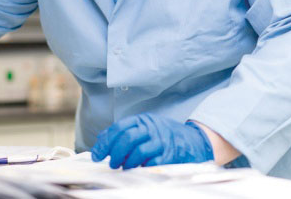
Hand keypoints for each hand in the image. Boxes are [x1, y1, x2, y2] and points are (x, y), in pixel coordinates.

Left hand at [91, 113, 213, 169]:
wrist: (194, 141)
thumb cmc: (164, 136)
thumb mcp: (145, 128)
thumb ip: (125, 132)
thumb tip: (101, 140)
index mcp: (143, 120)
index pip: (119, 128)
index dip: (105, 142)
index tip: (97, 154)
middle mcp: (152, 129)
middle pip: (127, 138)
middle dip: (114, 153)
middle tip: (111, 163)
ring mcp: (162, 142)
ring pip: (138, 151)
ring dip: (127, 162)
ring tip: (124, 167)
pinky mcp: (170, 156)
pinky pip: (151, 163)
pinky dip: (142, 168)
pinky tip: (139, 169)